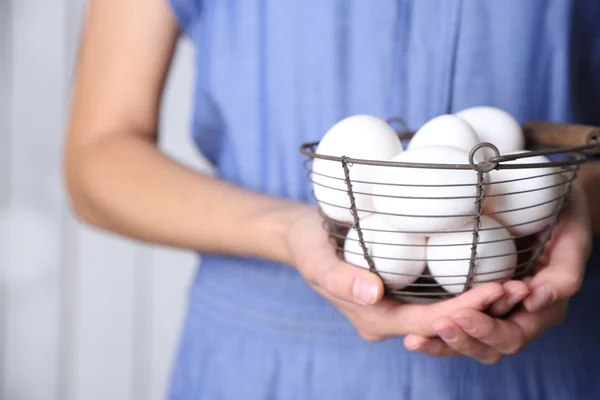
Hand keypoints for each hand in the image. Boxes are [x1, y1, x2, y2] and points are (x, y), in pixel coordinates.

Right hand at [285, 205, 505, 340]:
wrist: (303, 238)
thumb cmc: (308, 246)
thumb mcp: (318, 260)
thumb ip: (342, 279)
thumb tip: (373, 293)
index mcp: (373, 319)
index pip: (426, 321)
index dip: (463, 310)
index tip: (496, 290)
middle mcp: (390, 319)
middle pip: (444, 321)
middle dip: (482, 309)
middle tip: (520, 288)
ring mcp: (397, 307)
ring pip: (446, 312)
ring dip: (480, 302)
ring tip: (516, 283)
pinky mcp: (403, 291)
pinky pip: (440, 297)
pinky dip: (466, 289)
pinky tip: (490, 272)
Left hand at [403, 184, 591, 362]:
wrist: (550, 199)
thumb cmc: (564, 215)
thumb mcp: (573, 236)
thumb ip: (564, 270)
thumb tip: (537, 299)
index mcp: (543, 308)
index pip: (512, 334)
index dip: (485, 330)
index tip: (459, 314)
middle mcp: (520, 315)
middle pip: (489, 348)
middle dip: (461, 341)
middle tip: (436, 325)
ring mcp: (498, 309)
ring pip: (472, 343)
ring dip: (444, 344)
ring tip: (414, 340)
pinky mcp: (478, 298)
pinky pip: (459, 323)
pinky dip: (437, 332)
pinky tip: (411, 332)